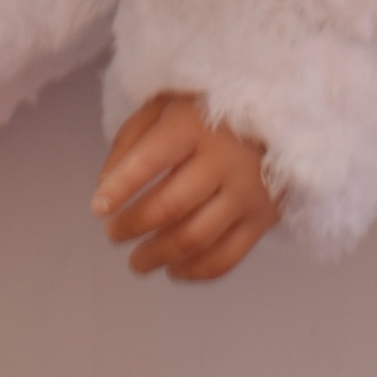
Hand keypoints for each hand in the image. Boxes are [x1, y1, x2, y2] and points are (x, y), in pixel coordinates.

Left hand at [92, 91, 282, 281]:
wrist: (278, 109)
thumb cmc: (208, 108)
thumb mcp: (165, 104)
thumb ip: (130, 140)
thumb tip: (104, 188)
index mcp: (193, 125)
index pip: (149, 160)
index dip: (120, 187)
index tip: (98, 208)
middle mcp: (224, 159)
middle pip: (170, 206)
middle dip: (133, 226)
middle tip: (113, 235)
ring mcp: (247, 191)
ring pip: (196, 238)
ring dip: (158, 256)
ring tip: (137, 261)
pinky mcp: (264, 217)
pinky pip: (226, 257)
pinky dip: (194, 272)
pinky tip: (174, 269)